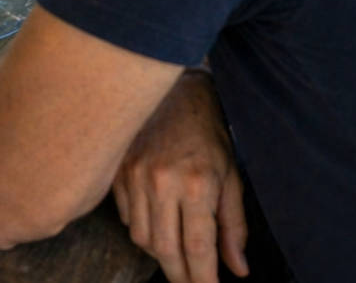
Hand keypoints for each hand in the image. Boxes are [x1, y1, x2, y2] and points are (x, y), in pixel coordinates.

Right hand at [113, 70, 248, 282]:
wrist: (173, 91)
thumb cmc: (207, 134)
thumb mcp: (231, 178)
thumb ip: (234, 226)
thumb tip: (238, 269)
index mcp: (197, 184)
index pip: (198, 248)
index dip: (203, 279)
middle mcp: (162, 182)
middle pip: (165, 250)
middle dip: (180, 276)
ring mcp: (134, 175)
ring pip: (142, 238)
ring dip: (160, 255)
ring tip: (177, 257)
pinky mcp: (117, 171)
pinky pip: (126, 218)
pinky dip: (141, 230)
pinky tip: (157, 226)